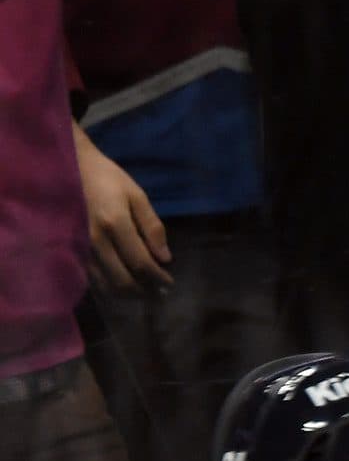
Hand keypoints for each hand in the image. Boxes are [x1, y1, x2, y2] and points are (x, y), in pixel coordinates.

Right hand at [73, 122, 170, 292]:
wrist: (67, 165)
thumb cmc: (106, 178)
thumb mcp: (136, 195)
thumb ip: (152, 227)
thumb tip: (165, 259)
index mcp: (114, 223)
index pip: (141, 262)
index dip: (158, 278)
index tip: (169, 283)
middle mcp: (94, 239)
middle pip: (122, 279)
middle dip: (144, 292)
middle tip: (157, 294)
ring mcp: (79, 246)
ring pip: (104, 284)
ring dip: (126, 294)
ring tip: (142, 293)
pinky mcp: (68, 249)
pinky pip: (89, 278)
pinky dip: (107, 287)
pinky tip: (119, 285)